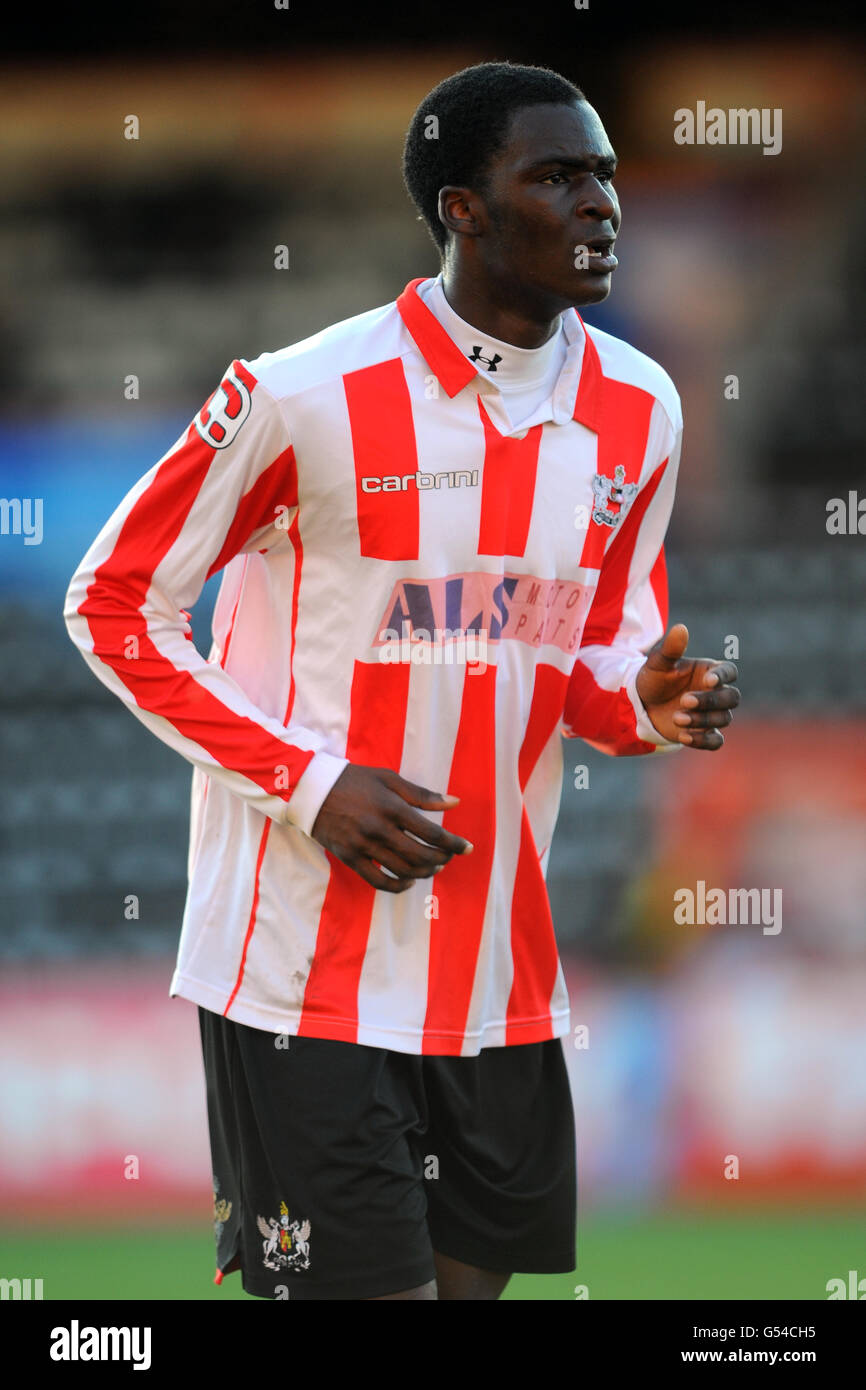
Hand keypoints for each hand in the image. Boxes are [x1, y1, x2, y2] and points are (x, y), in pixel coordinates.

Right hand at [310, 764, 472, 891]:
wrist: (313, 790)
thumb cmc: (355, 780)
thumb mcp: (389, 779)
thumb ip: (422, 794)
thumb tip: (455, 803)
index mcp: (392, 807)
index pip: (432, 833)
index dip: (453, 844)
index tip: (467, 848)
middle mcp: (379, 829)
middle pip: (420, 856)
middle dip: (441, 860)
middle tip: (448, 857)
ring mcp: (363, 846)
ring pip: (403, 871)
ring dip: (424, 873)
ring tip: (433, 867)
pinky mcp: (350, 858)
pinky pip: (378, 882)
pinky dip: (398, 886)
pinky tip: (409, 880)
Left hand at [635, 623, 739, 749]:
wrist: (640, 706)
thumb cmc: (653, 680)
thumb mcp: (658, 664)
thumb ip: (671, 649)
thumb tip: (681, 628)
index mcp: (710, 672)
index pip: (729, 672)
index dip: (723, 676)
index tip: (709, 681)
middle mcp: (716, 693)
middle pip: (732, 698)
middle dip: (711, 701)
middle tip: (684, 700)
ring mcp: (712, 714)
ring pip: (723, 719)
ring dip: (702, 720)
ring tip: (676, 717)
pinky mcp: (704, 733)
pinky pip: (715, 741)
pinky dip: (702, 740)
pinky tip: (683, 736)